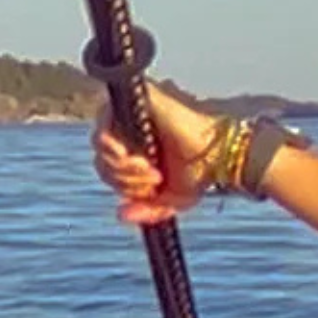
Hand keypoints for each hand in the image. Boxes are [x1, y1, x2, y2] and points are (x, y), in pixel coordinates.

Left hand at [90, 79, 219, 224]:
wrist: (218, 157)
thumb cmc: (199, 175)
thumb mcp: (169, 202)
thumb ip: (146, 211)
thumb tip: (121, 214)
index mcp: (133, 152)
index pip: (107, 170)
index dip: (123, 187)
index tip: (151, 191)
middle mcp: (130, 132)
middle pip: (101, 160)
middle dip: (125, 180)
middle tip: (155, 179)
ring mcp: (132, 115)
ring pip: (99, 145)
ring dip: (124, 168)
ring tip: (151, 170)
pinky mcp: (136, 103)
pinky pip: (103, 124)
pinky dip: (113, 150)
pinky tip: (134, 158)